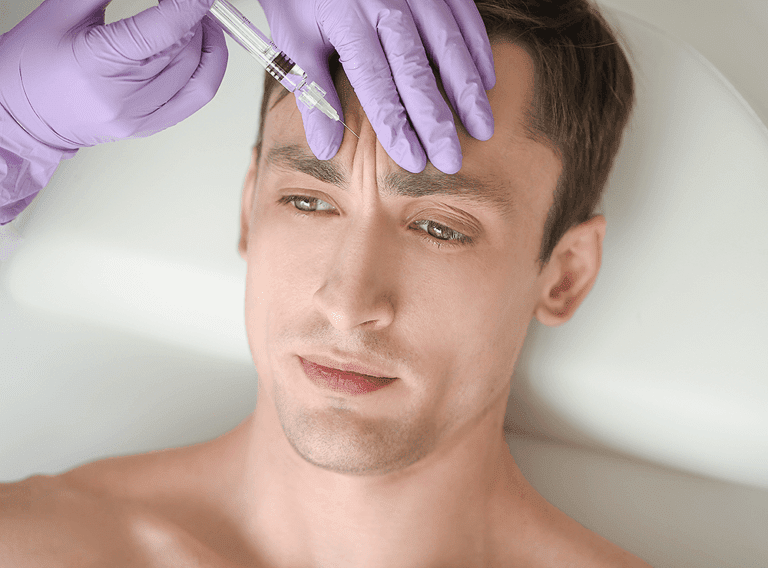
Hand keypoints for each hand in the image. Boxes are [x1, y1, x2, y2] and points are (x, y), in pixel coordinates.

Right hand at [0, 0, 227, 150]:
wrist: (22, 116)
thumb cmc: (33, 65)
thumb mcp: (63, 12)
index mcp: (97, 63)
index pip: (160, 32)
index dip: (188, 7)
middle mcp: (122, 96)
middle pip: (183, 51)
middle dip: (194, 19)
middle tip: (186, 1)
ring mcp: (138, 117)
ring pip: (194, 74)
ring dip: (204, 42)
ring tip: (197, 20)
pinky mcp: (148, 127)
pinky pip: (195, 98)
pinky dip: (207, 70)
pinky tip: (203, 49)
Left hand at [260, 0, 495, 173]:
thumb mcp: (294, 42)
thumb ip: (313, 93)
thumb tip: (326, 149)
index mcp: (347, 21)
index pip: (376, 83)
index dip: (396, 124)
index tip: (413, 161)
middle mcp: (385, 2)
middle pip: (416, 69)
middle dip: (436, 119)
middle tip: (451, 159)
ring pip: (448, 43)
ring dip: (468, 89)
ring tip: (482, 128)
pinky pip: (464, 14)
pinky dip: (477, 48)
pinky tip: (486, 81)